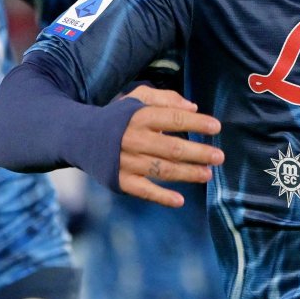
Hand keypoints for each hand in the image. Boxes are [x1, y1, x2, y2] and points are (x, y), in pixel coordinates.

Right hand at [116, 85, 222, 206]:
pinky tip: (179, 201)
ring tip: (207, 174)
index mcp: (140, 117)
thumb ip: (165, 98)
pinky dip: (161, 197)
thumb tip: (193, 107)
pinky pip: (144, 191)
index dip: (196, 122)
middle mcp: (134, 139)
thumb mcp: (137, 98)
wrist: (80, 137)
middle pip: (172, 148)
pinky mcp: (120, 180)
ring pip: (162, 170)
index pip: (173, 118)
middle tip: (219, 157)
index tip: (216, 127)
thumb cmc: (118, 117)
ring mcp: (127, 162)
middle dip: (198, 152)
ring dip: (187, 173)